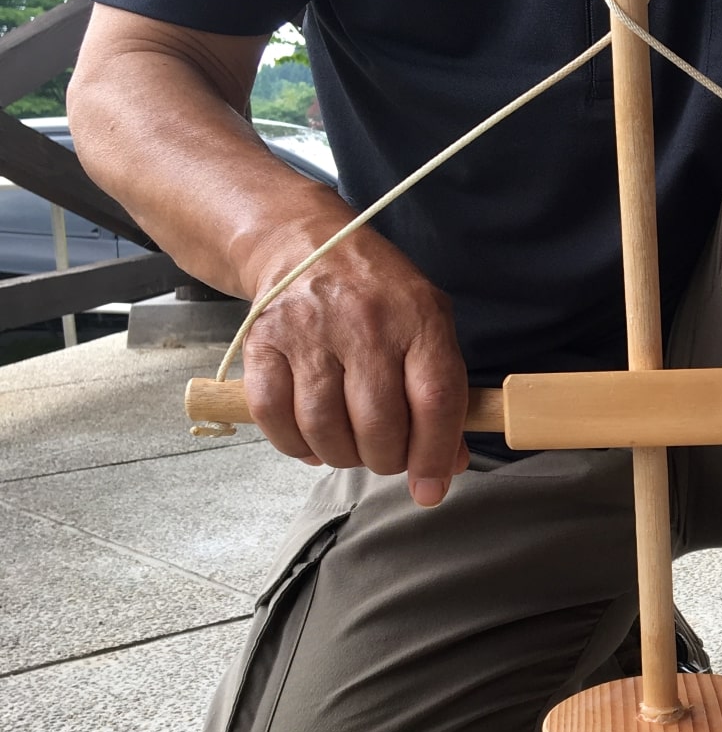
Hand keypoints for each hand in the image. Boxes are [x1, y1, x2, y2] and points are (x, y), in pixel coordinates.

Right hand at [240, 222, 469, 505]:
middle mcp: (365, 322)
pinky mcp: (263, 341)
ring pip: (324, 429)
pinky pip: (273, 417)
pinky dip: (293, 445)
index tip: (430, 488)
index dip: (433, 455)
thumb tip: (448, 464)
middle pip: (378, 425)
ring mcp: (309, 331)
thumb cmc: (377, 294)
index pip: (435, 401)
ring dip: (341, 456)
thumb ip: (444, 393)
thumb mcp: (428, 325)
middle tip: (385, 456)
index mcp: (418, 318)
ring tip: (350, 447)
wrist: (305, 244)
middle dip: (385, 460)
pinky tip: (310, 441)